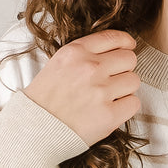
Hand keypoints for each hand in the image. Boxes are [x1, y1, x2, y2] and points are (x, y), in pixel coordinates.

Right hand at [23, 29, 140, 146]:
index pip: (114, 37)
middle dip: (124, 68)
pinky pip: (134, 103)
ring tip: (108, 97)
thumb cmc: (44, 100)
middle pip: (129, 58)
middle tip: (112, 80)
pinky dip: (125, 108)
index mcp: (76, 51)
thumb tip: (114, 51)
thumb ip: (84, 54)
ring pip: (134, 80)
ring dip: (125, 89)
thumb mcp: (58, 64)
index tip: (128, 48)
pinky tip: (110, 110)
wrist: (34, 130)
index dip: (126, 43)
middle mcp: (90, 68)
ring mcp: (101, 91)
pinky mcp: (109, 115)